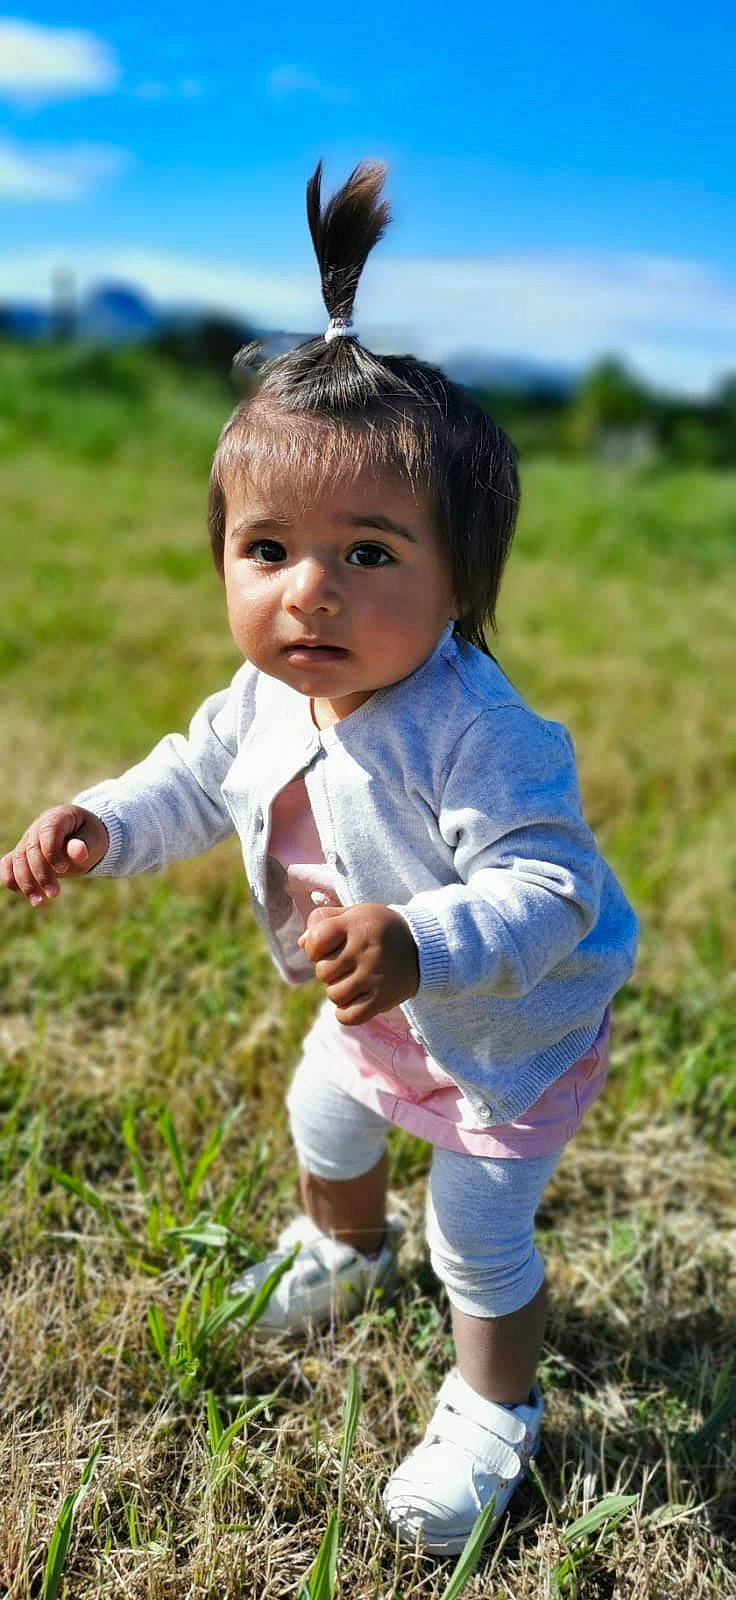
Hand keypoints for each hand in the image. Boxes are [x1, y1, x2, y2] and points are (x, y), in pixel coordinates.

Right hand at [1, 805, 108, 906]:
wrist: (81, 839)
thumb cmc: (88, 838)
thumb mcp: (93, 839)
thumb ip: (84, 845)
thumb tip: (79, 852)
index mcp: (56, 818)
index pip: (48, 831)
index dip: (52, 851)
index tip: (64, 869)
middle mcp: (37, 828)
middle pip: (31, 850)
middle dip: (41, 874)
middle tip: (54, 894)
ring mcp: (26, 841)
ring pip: (17, 860)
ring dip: (26, 883)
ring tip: (40, 902)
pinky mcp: (21, 855)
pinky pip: (8, 865)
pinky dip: (11, 880)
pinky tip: (25, 895)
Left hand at [298, 901, 418, 1025]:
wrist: (424, 947)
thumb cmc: (379, 929)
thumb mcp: (354, 914)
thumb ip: (323, 921)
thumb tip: (301, 943)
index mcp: (356, 924)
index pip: (315, 941)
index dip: (314, 948)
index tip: (327, 947)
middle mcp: (365, 950)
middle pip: (322, 972)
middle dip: (329, 970)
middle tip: (347, 964)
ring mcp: (375, 975)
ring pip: (334, 995)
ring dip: (339, 990)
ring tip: (354, 980)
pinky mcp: (383, 998)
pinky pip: (349, 1016)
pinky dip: (345, 1012)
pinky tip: (354, 1000)